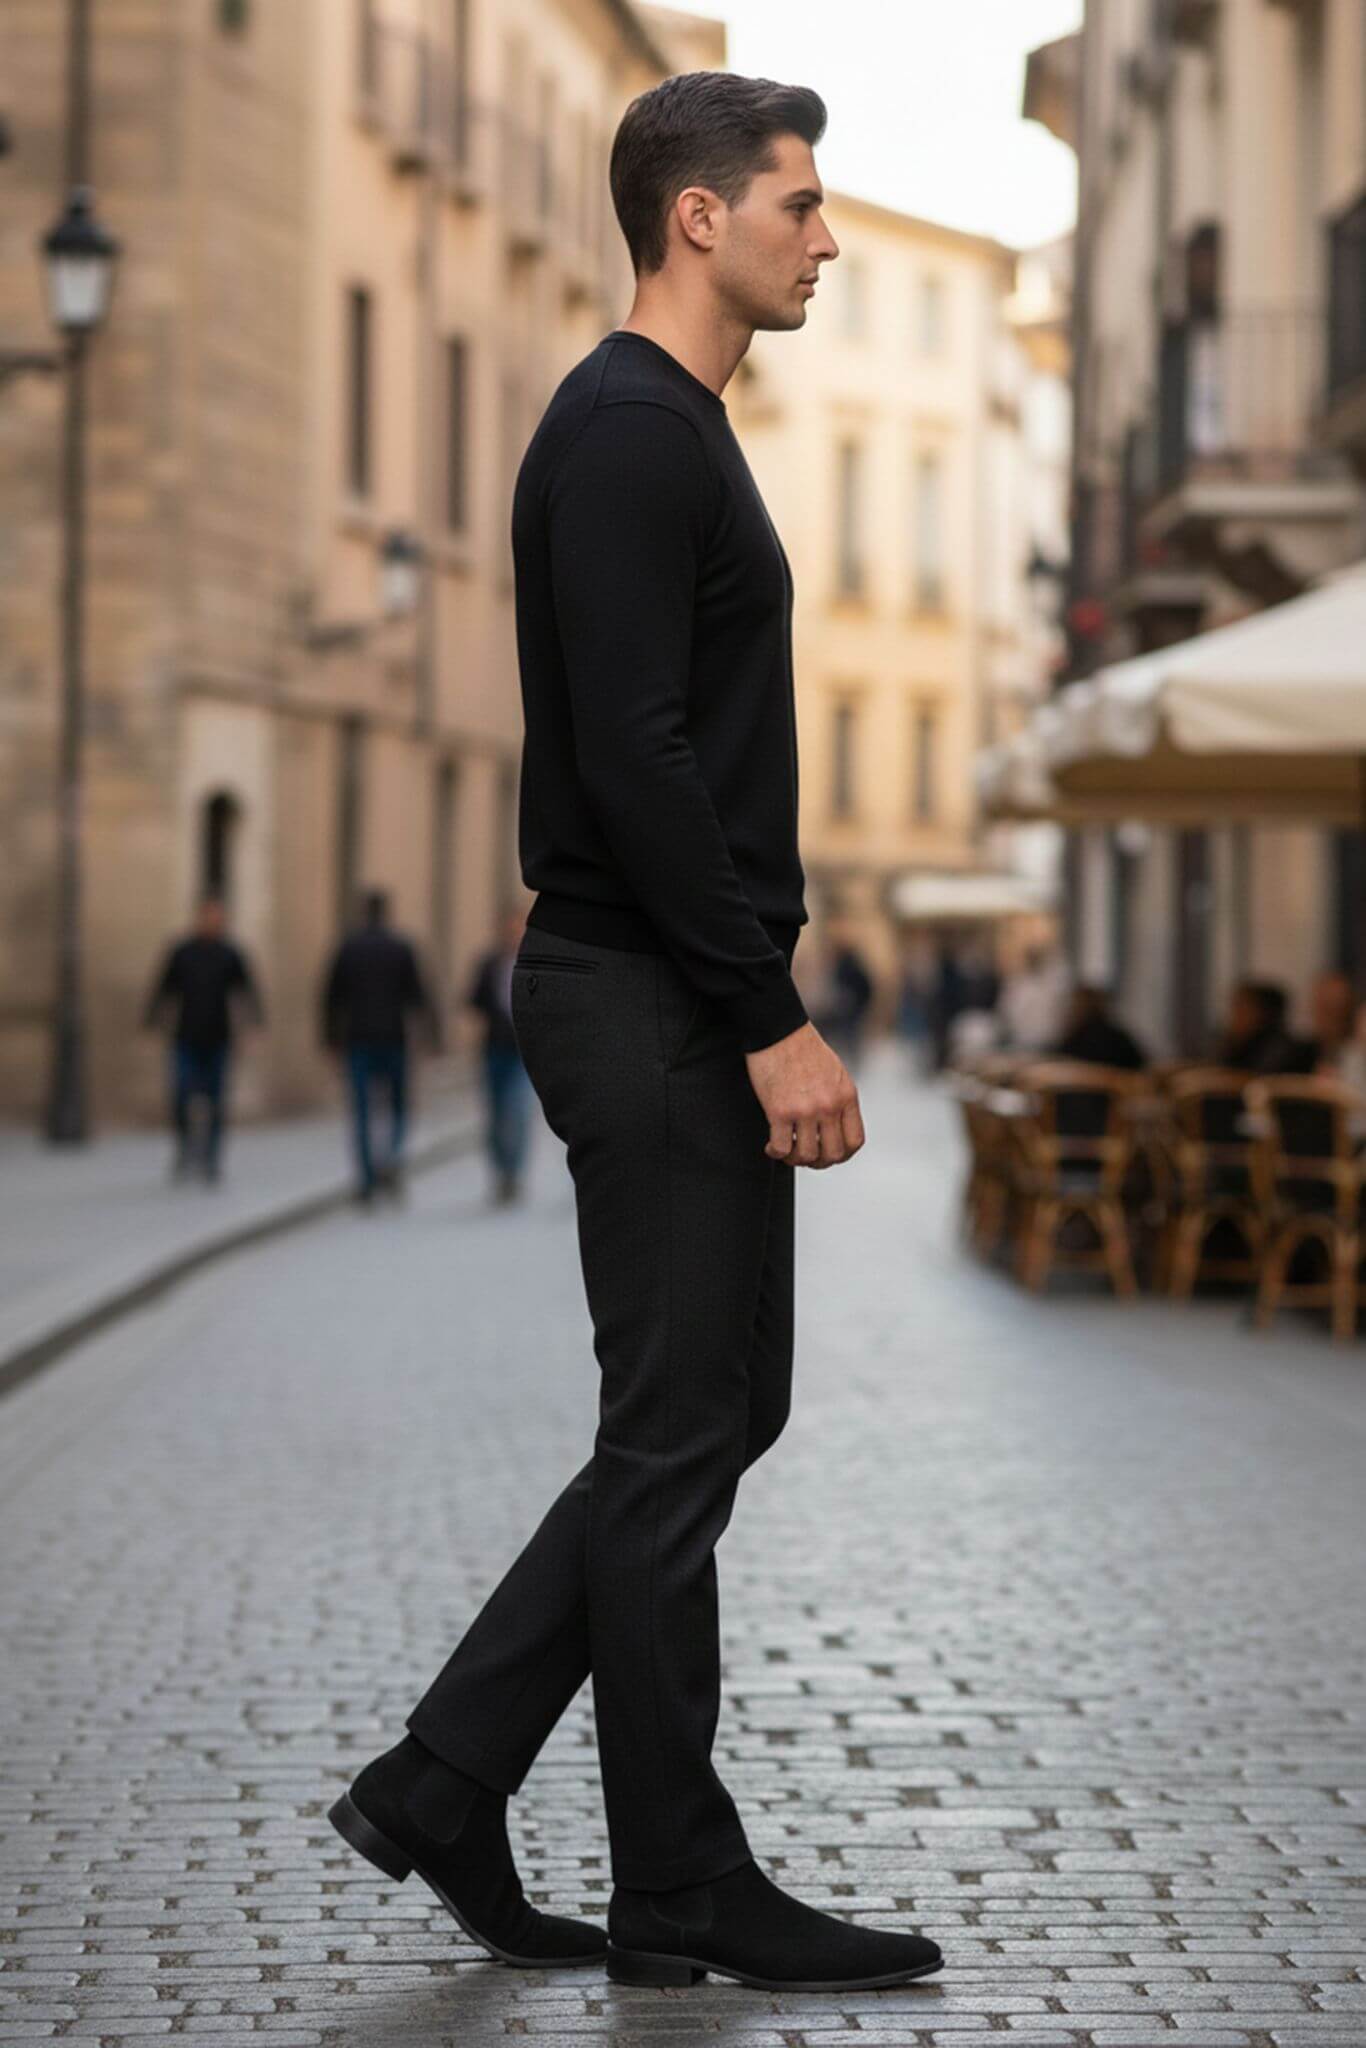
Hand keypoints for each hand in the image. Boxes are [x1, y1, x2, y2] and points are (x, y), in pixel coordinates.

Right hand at [744, 1020, 864, 1167]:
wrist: (778, 1030)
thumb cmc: (803, 1048)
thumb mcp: (835, 1073)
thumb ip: (838, 1099)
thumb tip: (833, 1127)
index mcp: (846, 1096)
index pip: (854, 1141)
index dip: (841, 1155)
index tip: (827, 1154)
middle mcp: (830, 1106)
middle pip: (832, 1154)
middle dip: (817, 1162)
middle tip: (803, 1155)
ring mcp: (806, 1110)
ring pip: (806, 1155)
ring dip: (794, 1159)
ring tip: (785, 1150)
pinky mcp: (780, 1111)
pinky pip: (781, 1147)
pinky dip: (775, 1152)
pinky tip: (770, 1145)